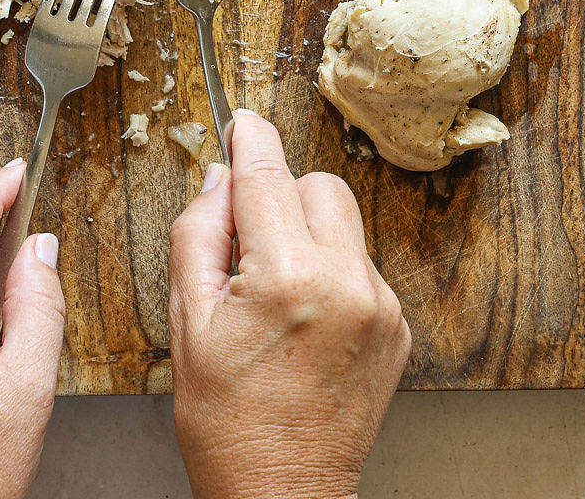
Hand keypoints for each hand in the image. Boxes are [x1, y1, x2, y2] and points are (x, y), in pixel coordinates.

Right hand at [168, 112, 410, 498]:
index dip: (250, 139)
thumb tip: (221, 178)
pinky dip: (333, 271)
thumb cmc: (229, 423)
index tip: (241, 122)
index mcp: (287, 278)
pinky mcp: (397, 326)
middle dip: (280, 197)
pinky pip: (362, 263)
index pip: (268, 174)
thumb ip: (198, 234)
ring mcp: (380, 306)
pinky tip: (305, 319)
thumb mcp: (187, 324)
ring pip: (344, 220)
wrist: (282, 498)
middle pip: (317, 184)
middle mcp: (346, 283)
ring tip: (277, 289)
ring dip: (309, 232)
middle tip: (248, 242)